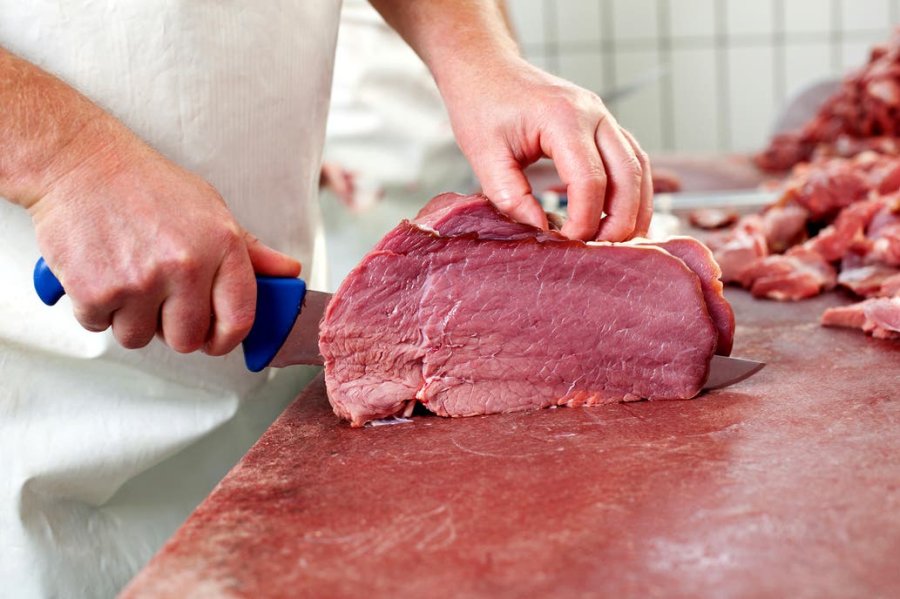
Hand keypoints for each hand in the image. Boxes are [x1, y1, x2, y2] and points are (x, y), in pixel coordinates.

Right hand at [29, 119, 299, 354]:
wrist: (79, 162)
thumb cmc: (147, 185)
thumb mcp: (210, 208)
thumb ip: (251, 250)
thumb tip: (289, 271)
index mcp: (223, 247)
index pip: (239, 320)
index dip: (224, 339)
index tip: (213, 338)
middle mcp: (186, 265)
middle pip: (187, 340)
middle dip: (172, 328)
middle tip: (159, 298)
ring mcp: (141, 280)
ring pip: (140, 338)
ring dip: (131, 318)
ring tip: (127, 278)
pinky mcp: (96, 290)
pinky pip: (100, 326)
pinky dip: (96, 308)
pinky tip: (100, 272)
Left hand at [443, 57, 652, 241]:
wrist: (485, 69)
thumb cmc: (481, 106)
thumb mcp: (483, 156)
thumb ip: (510, 197)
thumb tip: (541, 232)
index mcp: (563, 118)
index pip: (589, 180)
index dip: (584, 220)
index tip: (567, 243)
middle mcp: (593, 113)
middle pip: (628, 175)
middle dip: (620, 220)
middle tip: (602, 252)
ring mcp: (603, 117)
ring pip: (638, 167)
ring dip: (636, 208)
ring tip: (618, 242)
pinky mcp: (603, 125)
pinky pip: (631, 159)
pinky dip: (633, 191)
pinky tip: (622, 217)